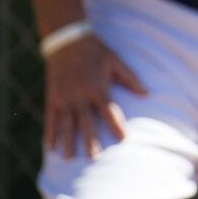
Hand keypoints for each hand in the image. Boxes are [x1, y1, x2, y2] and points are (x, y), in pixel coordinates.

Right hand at [42, 33, 147, 158]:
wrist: (67, 40)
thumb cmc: (95, 51)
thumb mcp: (115, 61)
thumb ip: (130, 78)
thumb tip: (147, 93)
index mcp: (97, 87)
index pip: (109, 111)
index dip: (116, 125)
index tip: (124, 139)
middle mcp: (80, 95)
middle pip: (86, 122)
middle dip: (90, 140)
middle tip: (94, 159)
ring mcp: (64, 97)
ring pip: (66, 124)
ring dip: (68, 141)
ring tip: (69, 158)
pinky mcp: (53, 97)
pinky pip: (51, 118)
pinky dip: (50, 133)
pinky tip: (50, 147)